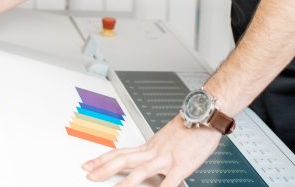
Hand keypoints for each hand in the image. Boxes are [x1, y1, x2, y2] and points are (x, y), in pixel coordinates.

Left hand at [82, 116, 220, 186]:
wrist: (205, 114)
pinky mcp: (182, 164)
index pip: (121, 152)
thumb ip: (156, 150)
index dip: (103, 159)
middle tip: (89, 175)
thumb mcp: (167, 138)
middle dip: (104, 168)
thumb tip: (147, 160)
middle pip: (124, 159)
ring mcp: (167, 157)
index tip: (88, 165)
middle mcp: (154, 150)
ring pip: (141, 170)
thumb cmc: (190, 125)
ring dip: (126, 183)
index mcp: (150, 145)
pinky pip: (170, 181)